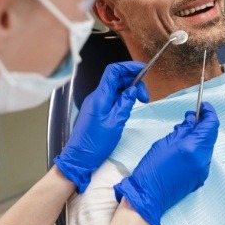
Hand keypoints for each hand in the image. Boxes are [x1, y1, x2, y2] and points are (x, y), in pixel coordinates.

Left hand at [54, 61, 148, 192]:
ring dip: (130, 90)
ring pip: (115, 88)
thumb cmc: (95, 143)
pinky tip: (131, 105)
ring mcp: (97, 102)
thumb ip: (125, 103)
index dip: (128, 67)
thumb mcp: (115, 123)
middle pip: (116, 78)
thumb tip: (134, 89)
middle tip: (146, 96)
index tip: (143, 70)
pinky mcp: (98, 110)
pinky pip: (112, 97)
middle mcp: (97, 96)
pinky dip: (124, 97)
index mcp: (100, 96)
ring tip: (142, 101)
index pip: (113, 71)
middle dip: (133, 81)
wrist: (79, 158)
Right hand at [114, 102, 218, 224]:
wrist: (149, 195)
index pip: (211, 125)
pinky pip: (203, 157)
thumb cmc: (152, 166)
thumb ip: (182, 130)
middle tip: (190, 116)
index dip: (209, 112)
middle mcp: (203, 159)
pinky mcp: (200, 177)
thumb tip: (192, 119)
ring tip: (184, 131)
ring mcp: (203, 170)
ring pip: (207, 146)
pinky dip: (197, 147)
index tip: (203, 106)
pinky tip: (184, 146)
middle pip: (210, 135)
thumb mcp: (165, 142)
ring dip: (200, 136)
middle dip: (203, 123)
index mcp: (194, 148)